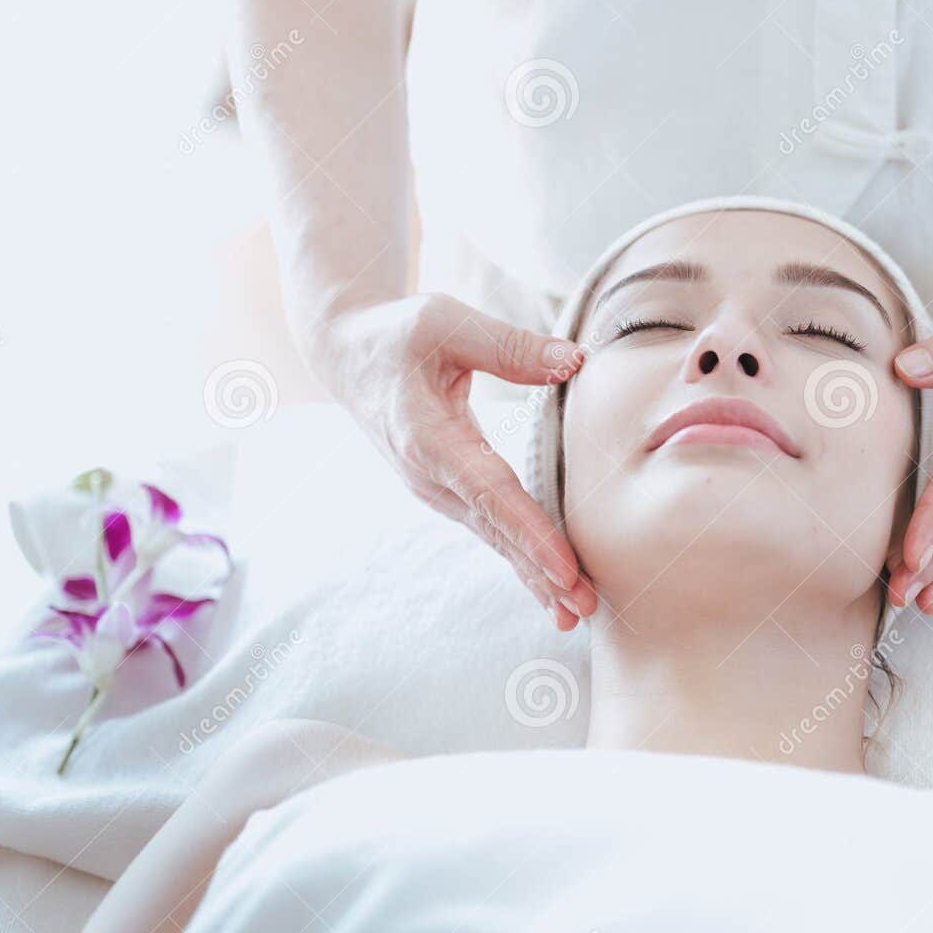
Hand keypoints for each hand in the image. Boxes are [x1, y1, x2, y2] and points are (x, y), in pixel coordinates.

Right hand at [315, 293, 596, 629]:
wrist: (347, 353)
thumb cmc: (399, 333)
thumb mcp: (447, 321)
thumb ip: (510, 345)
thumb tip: (576, 360)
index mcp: (428, 439)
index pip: (489, 493)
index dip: (529, 532)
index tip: (564, 569)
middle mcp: (430, 476)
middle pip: (495, 530)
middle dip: (540, 573)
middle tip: (585, 608)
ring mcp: (437, 490)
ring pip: (494, 538)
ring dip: (535, 577)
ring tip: (576, 612)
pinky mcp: (448, 490)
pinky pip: (491, 529)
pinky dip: (522, 558)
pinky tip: (551, 587)